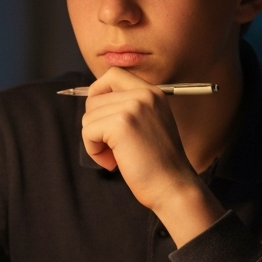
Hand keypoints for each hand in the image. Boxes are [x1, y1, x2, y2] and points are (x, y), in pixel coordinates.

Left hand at [80, 68, 223, 244]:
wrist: (174, 186)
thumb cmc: (159, 165)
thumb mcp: (150, 125)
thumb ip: (129, 109)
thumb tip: (92, 102)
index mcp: (153, 92)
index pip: (113, 75)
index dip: (98, 94)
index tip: (101, 118)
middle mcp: (144, 94)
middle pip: (95, 98)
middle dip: (96, 125)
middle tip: (113, 148)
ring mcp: (133, 107)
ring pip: (88, 117)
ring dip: (95, 142)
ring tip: (116, 157)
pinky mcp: (121, 123)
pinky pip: (88, 131)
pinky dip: (94, 150)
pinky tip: (112, 162)